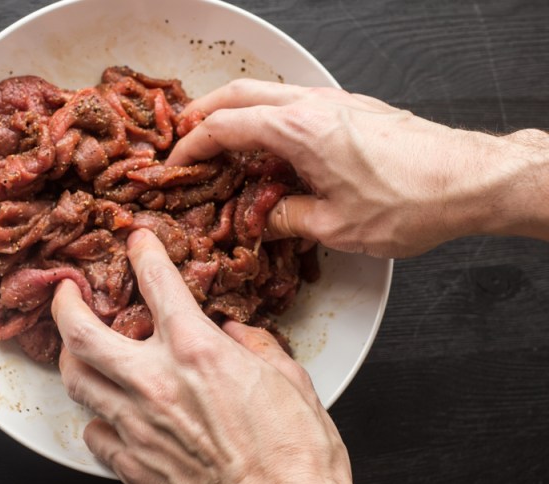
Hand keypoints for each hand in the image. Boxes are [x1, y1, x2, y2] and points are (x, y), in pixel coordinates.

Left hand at [52, 229, 369, 483]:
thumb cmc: (296, 456)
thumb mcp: (290, 380)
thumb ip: (256, 346)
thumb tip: (236, 334)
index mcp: (197, 352)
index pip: (156, 283)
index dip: (143, 254)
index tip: (138, 244)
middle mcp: (156, 383)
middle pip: (82, 333)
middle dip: (66, 304)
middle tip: (66, 292)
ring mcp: (137, 426)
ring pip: (76, 381)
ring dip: (72, 358)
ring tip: (77, 349)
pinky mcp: (132, 467)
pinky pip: (94, 433)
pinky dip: (97, 417)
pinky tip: (108, 414)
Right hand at [167, 80, 548, 256]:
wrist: (470, 179)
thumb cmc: (411, 200)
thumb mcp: (336, 227)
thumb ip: (287, 221)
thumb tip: (263, 221)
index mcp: (298, 129)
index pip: (225, 125)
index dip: (192, 143)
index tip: (177, 160)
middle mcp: (312, 104)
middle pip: (239, 92)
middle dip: (205, 112)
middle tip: (186, 136)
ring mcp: (334, 102)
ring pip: (267, 92)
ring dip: (238, 111)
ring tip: (223, 143)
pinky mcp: (352, 110)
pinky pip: (295, 104)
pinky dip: (269, 118)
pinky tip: (272, 149)